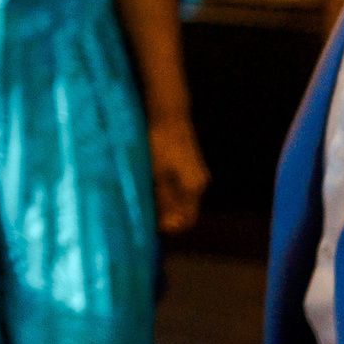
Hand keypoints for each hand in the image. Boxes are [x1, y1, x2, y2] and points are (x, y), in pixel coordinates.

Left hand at [150, 114, 208, 232]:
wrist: (169, 115)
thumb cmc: (160, 143)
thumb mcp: (158, 174)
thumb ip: (164, 200)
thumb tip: (167, 225)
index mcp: (194, 187)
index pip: (187, 221)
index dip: (169, 228)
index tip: (150, 227)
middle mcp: (200, 184)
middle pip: (185, 211)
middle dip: (166, 217)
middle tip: (143, 214)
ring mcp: (196, 175)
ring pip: (181, 199)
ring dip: (165, 204)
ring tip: (144, 200)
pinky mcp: (189, 167)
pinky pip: (179, 188)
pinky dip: (167, 193)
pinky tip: (150, 187)